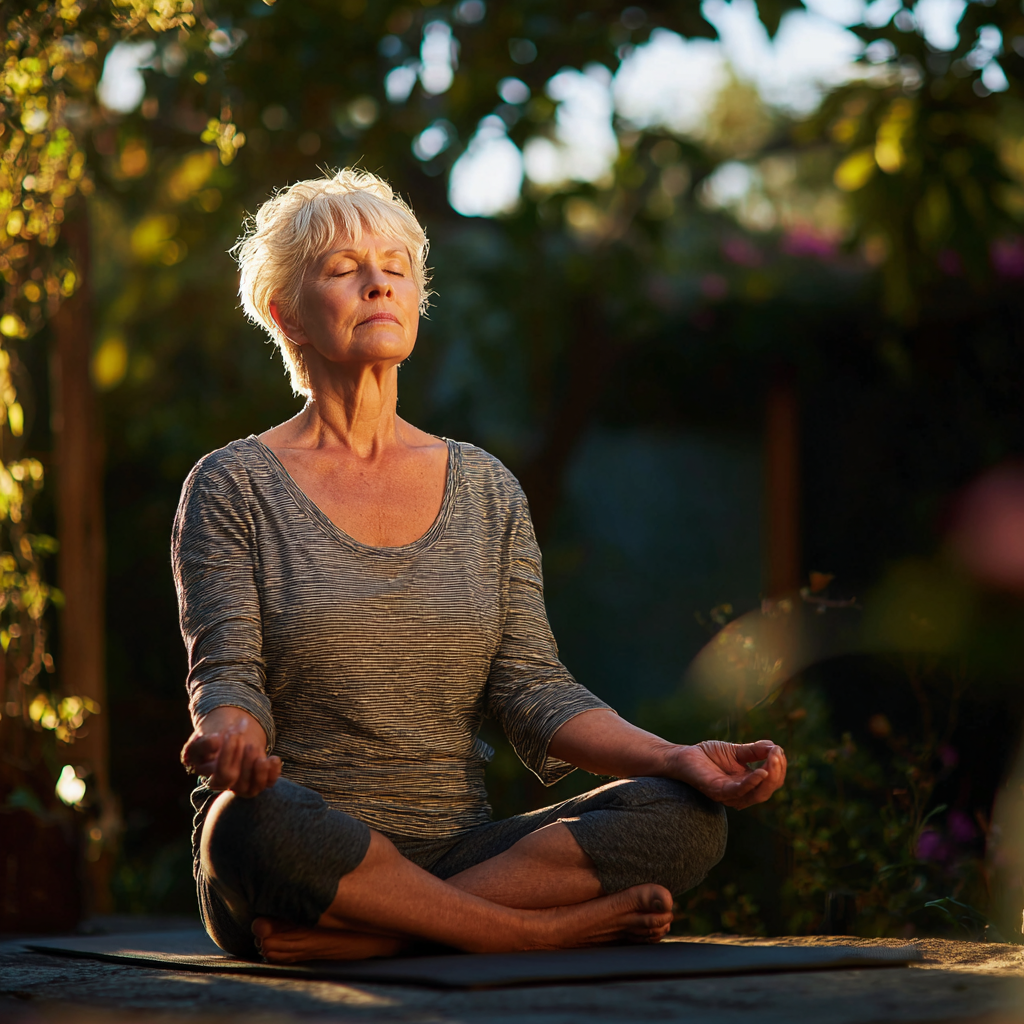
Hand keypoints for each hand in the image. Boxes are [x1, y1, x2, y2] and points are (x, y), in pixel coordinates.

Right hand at [180, 707, 281, 797]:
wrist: (230, 737)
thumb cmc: (214, 740)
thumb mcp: (202, 739)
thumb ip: (204, 743)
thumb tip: (217, 741)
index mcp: (210, 777)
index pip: (222, 774)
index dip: (228, 754)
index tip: (232, 733)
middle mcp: (227, 785)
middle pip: (238, 784)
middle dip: (244, 760)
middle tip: (246, 741)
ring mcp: (244, 785)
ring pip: (253, 788)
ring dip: (258, 768)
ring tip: (255, 747)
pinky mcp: (260, 781)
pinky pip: (269, 784)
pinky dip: (273, 772)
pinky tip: (273, 758)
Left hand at [670, 739, 786, 809]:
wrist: (682, 756)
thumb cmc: (708, 755)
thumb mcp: (737, 751)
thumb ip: (756, 751)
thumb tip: (777, 747)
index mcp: (748, 784)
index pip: (771, 781)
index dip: (779, 768)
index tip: (779, 750)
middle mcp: (741, 793)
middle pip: (767, 790)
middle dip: (777, 773)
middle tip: (778, 755)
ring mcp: (729, 795)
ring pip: (757, 794)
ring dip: (769, 778)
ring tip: (774, 760)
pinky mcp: (717, 791)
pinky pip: (738, 791)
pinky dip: (751, 783)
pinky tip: (761, 772)